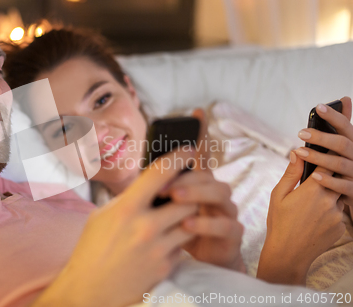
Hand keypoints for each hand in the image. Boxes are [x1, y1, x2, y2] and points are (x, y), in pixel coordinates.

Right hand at [33, 148, 197, 306]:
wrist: (90, 289)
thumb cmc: (92, 248)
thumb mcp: (103, 215)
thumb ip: (128, 198)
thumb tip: (151, 183)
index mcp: (126, 208)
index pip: (160, 173)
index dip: (179, 157)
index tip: (189, 150)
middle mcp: (145, 227)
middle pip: (186, 199)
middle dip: (188, 193)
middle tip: (187, 190)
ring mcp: (158, 248)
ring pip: (190, 222)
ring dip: (187, 216)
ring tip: (176, 215)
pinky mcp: (165, 267)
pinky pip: (182, 246)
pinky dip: (177, 240)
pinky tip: (164, 241)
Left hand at [170, 108, 244, 271]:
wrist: (200, 263)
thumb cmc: (178, 230)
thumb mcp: (166, 209)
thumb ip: (160, 190)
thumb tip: (141, 173)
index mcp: (198, 183)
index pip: (201, 154)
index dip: (200, 133)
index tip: (197, 112)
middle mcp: (215, 192)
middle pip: (208, 174)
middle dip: (187, 176)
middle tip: (164, 184)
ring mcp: (226, 211)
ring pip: (220, 193)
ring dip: (196, 194)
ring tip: (174, 198)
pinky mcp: (233, 233)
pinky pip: (225, 225)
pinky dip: (205, 224)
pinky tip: (187, 225)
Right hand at [257, 151, 344, 284]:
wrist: (288, 254)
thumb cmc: (279, 223)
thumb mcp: (278, 195)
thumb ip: (291, 173)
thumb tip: (297, 153)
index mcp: (313, 189)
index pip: (327, 164)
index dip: (324, 158)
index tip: (321, 155)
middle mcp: (329, 200)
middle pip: (336, 179)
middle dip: (328, 178)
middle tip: (315, 182)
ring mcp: (338, 215)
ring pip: (339, 197)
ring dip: (330, 196)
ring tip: (311, 205)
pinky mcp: (341, 227)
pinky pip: (339, 213)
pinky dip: (330, 213)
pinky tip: (314, 220)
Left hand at [294, 96, 352, 218]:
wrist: (346, 202)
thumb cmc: (340, 172)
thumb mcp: (338, 152)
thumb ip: (336, 133)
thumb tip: (336, 106)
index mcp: (352, 147)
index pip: (346, 128)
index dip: (335, 116)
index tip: (318, 107)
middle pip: (344, 144)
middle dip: (322, 137)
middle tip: (301, 132)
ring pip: (341, 164)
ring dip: (320, 158)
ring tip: (301, 152)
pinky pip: (343, 186)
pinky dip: (329, 181)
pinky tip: (314, 176)